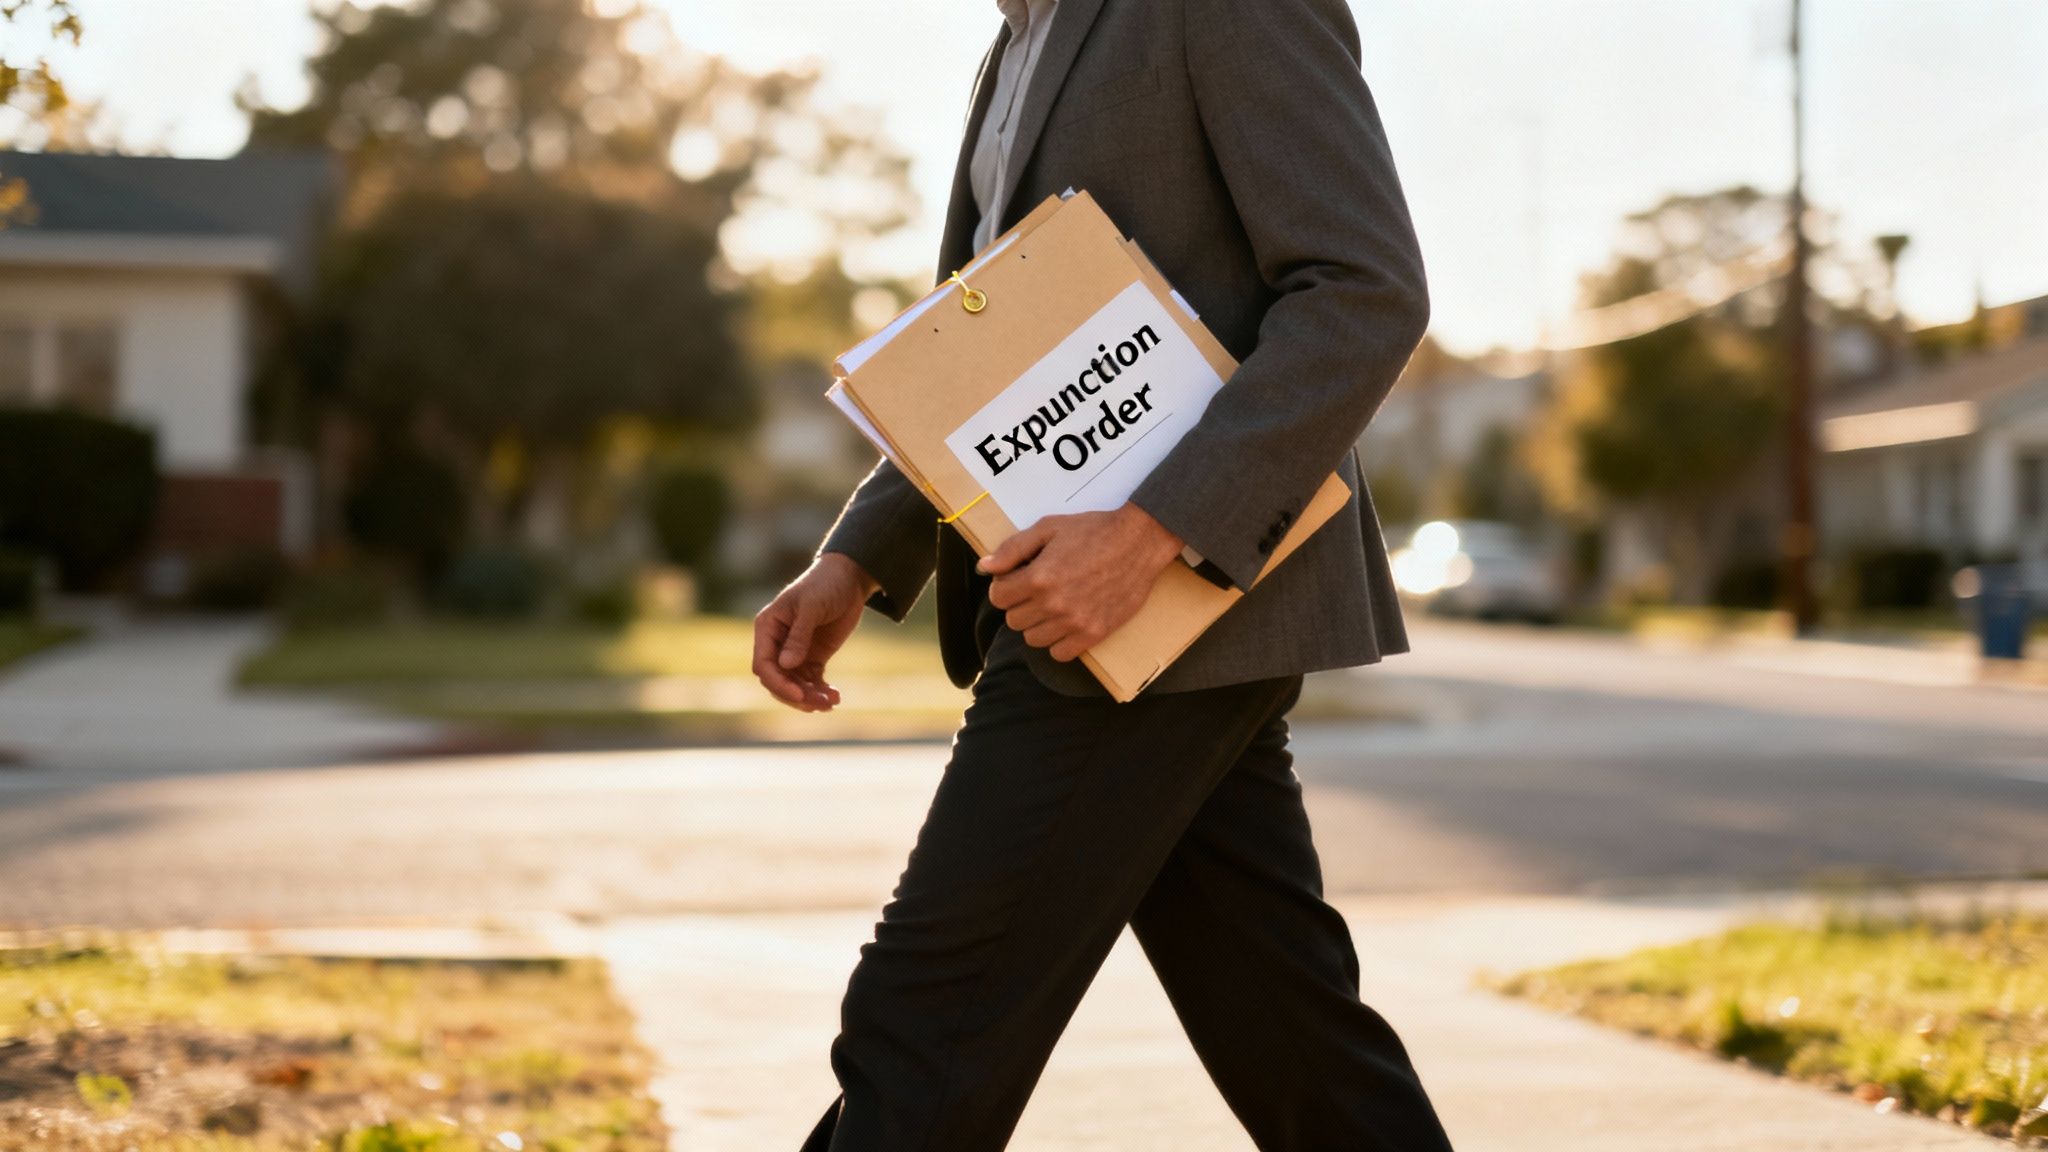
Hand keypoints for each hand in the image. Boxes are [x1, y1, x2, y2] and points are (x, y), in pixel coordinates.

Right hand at [752, 553, 878, 711]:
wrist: (849, 579)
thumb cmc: (825, 585)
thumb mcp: (812, 606)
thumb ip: (799, 635)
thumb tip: (786, 664)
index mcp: (768, 627)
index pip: (764, 664)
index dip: (778, 682)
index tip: (800, 695)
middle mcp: (777, 643)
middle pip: (777, 680)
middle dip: (796, 695)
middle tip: (819, 704)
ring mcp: (795, 652)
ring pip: (795, 684)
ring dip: (811, 697)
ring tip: (831, 702)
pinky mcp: (813, 657)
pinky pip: (812, 681)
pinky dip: (821, 691)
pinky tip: (835, 697)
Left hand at [978, 503, 1183, 662]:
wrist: (1139, 542)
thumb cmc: (1093, 531)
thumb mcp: (1048, 528)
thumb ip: (1013, 549)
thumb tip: (985, 567)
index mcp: (1038, 577)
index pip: (998, 598)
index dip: (1005, 587)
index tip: (1018, 580)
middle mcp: (1053, 604)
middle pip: (1014, 621)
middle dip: (1020, 604)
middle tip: (1038, 591)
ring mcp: (1074, 622)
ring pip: (1033, 639)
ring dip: (1038, 624)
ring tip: (1053, 606)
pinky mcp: (1094, 633)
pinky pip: (1060, 653)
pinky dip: (1058, 642)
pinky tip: (1066, 623)